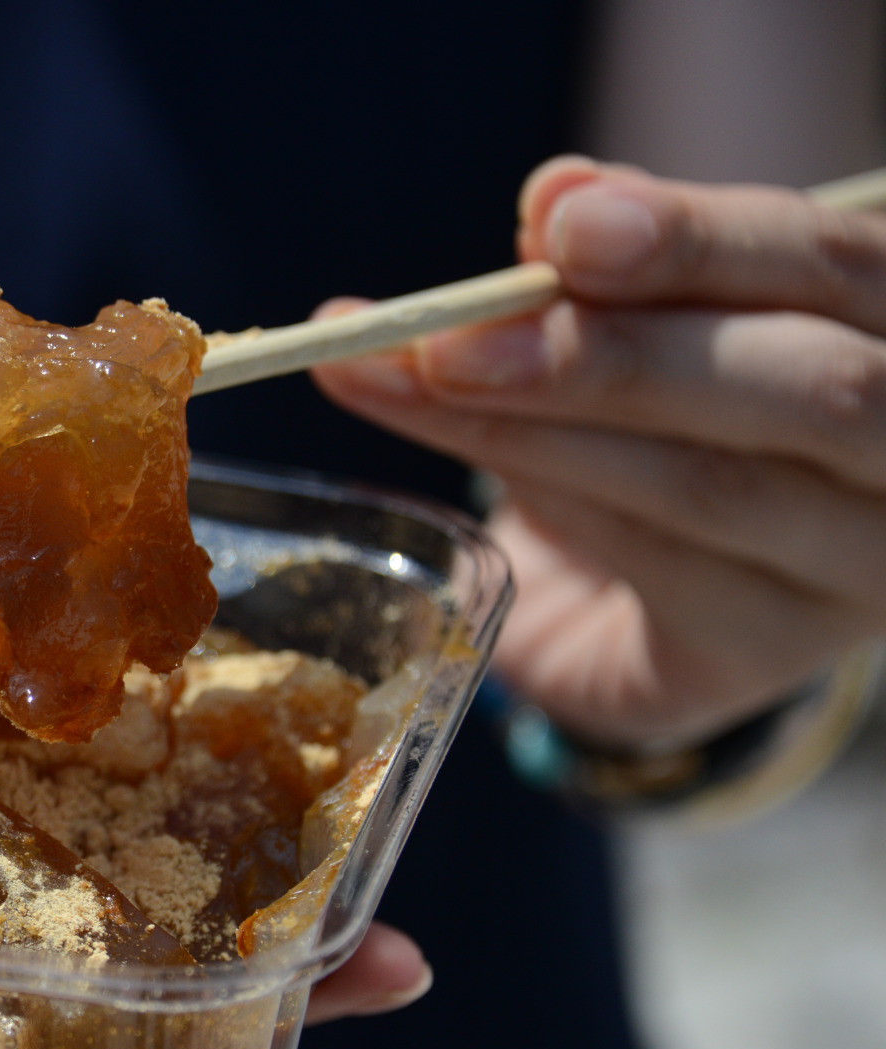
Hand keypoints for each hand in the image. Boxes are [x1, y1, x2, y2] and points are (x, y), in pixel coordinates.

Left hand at [314, 156, 885, 749]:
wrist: (701, 566)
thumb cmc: (694, 392)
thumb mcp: (668, 306)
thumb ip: (625, 257)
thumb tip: (559, 199)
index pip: (834, 263)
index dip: (695, 238)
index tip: (555, 217)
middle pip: (801, 389)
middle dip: (607, 353)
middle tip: (453, 338)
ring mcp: (864, 568)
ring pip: (711, 488)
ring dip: (532, 431)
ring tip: (409, 380)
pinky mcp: (774, 648)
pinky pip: (656, 569)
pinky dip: (551, 503)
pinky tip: (466, 463)